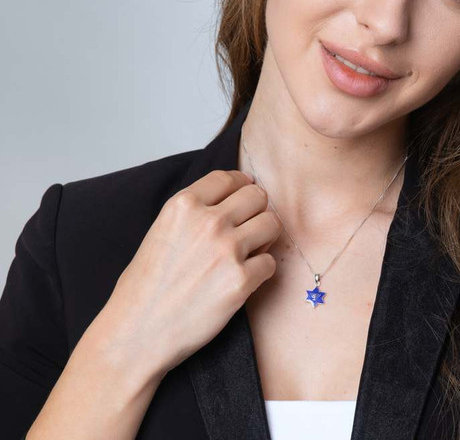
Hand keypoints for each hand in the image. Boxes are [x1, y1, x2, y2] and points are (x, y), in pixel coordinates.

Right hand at [88, 170, 279, 379]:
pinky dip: (261, 271)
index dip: (241, 185)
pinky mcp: (241, 280)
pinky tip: (244, 278)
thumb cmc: (144, 287)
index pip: (228, 177)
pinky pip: (270, 262)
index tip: (244, 193)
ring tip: (250, 251)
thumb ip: (194, 212)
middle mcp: (208, 221)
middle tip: (249, 226)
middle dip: (256, 210)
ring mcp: (227, 250)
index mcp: (183, 205)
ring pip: (271, 223)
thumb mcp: (161, 230)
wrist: (137, 334)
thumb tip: (230, 200)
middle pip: (257, 196)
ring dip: (265, 237)